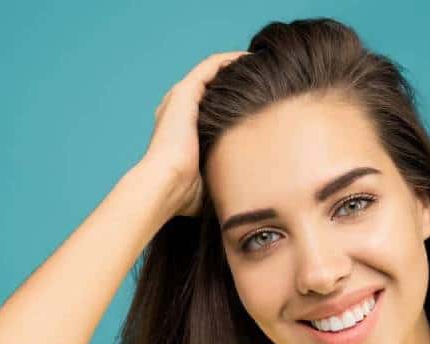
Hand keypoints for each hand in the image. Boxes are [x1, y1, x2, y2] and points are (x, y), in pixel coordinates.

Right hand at [140, 51, 250, 216]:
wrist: (165, 186)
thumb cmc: (184, 194)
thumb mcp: (209, 182)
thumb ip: (223, 179)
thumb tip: (248, 197)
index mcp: (181, 130)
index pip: (209, 108)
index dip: (232, 103)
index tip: (258, 104)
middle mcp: (178, 110)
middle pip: (211, 87)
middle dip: (236, 83)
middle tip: (264, 82)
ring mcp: (180, 99)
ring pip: (211, 73)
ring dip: (235, 67)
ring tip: (260, 66)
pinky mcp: (184, 93)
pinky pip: (211, 67)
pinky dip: (230, 60)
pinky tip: (250, 60)